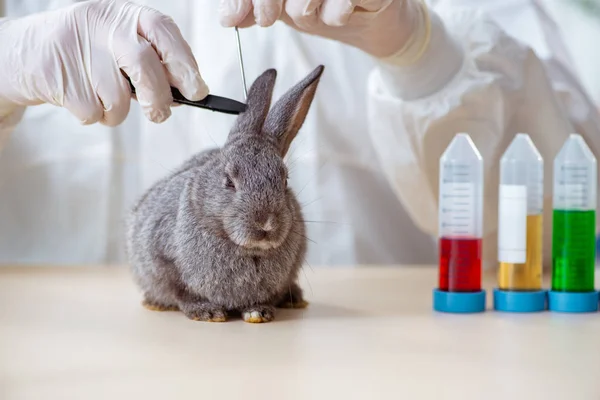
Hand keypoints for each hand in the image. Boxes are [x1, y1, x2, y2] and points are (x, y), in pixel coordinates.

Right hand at [0, 0, 208, 125]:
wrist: (26, 53)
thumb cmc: (88, 54)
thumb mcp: (120, 46)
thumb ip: (152, 63)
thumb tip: (188, 90)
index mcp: (123, 15)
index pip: (163, 31)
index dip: (185, 62)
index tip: (198, 90)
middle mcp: (102, 26)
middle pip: (144, 65)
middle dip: (158, 97)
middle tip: (160, 114)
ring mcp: (78, 50)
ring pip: (118, 99)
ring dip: (117, 113)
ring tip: (102, 99)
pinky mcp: (60, 78)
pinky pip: (93, 113)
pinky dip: (94, 116)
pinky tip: (80, 98)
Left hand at [218, 0, 420, 57]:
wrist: (373, 19)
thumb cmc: (325, 5)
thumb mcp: (282, 6)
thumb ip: (254, 7)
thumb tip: (228, 17)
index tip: (236, 17)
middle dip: (267, 2)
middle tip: (267, 20)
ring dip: (304, 11)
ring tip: (314, 16)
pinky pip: (340, 3)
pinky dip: (335, 14)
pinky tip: (341, 13)